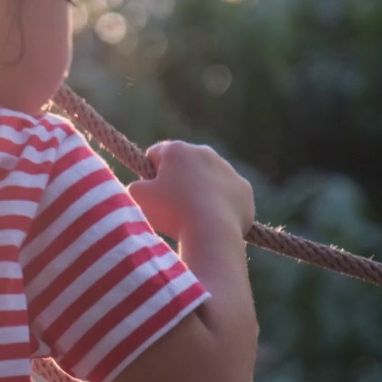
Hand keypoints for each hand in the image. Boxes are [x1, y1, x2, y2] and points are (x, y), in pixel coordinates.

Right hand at [126, 141, 254, 242]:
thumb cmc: (171, 212)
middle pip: (185, 164)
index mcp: (177, 150)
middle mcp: (205, 152)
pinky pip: (228, 195)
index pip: (155, 154)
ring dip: (199, 192)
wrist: (212, 231)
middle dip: (177, 181)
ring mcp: (228, 170)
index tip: (150, 191)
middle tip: (170, 207)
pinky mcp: (244, 189)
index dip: (149, 172)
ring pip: (208, 179)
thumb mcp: (137, 198)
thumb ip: (136, 186)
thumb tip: (142, 187)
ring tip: (192, 218)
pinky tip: (212, 221)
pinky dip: (220, 205)